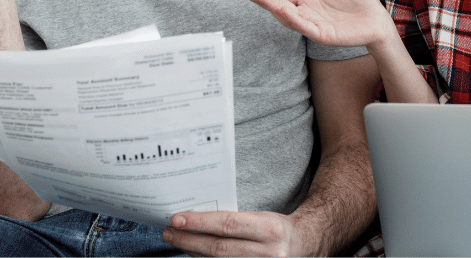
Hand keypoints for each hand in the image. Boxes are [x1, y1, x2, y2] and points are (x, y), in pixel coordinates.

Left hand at [163, 210, 311, 257]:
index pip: (228, 225)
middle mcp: (267, 252)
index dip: (200, 222)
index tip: (177, 218)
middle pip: (219, 248)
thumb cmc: (274, 228)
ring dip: (193, 251)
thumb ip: (234, 220)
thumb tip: (197, 217)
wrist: (302, 245)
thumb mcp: (261, 217)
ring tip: (176, 240)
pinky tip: (193, 252)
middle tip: (168, 231)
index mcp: (269, 228)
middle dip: (189, 239)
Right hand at [239, 0, 395, 50]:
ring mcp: (314, 25)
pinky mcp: (324, 35)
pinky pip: (305, 27)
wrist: (378, 17)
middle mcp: (306, 13)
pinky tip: (281, 9)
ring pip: (288, 17)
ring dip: (272, 7)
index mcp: (307, 0)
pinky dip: (292, 19)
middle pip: (278, 5)